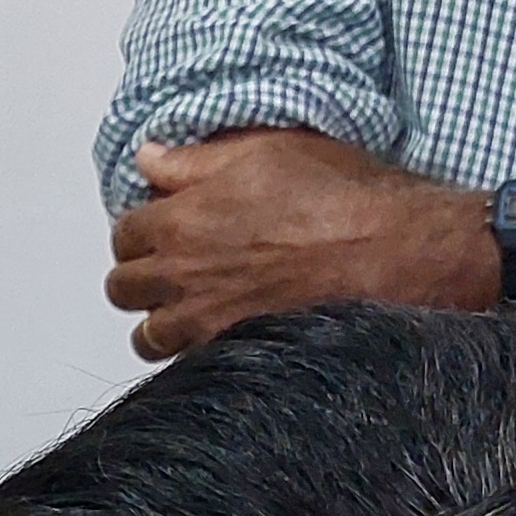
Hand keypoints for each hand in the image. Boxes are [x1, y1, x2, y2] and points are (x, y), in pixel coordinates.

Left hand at [107, 131, 488, 359]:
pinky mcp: (233, 353)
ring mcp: (204, 323)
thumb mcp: (267, 151)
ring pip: (148, 336)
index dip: (142, 227)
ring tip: (189, 306)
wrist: (392, 252)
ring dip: (161, 320)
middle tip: (173, 265)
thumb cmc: (339, 197)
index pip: (124, 232)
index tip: (163, 225)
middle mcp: (182, 277)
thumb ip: (195, 160)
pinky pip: (186, 364)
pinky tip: (217, 332)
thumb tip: (148, 156)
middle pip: (123, 287)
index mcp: (181, 221)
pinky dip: (192, 352)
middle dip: (142, 274)